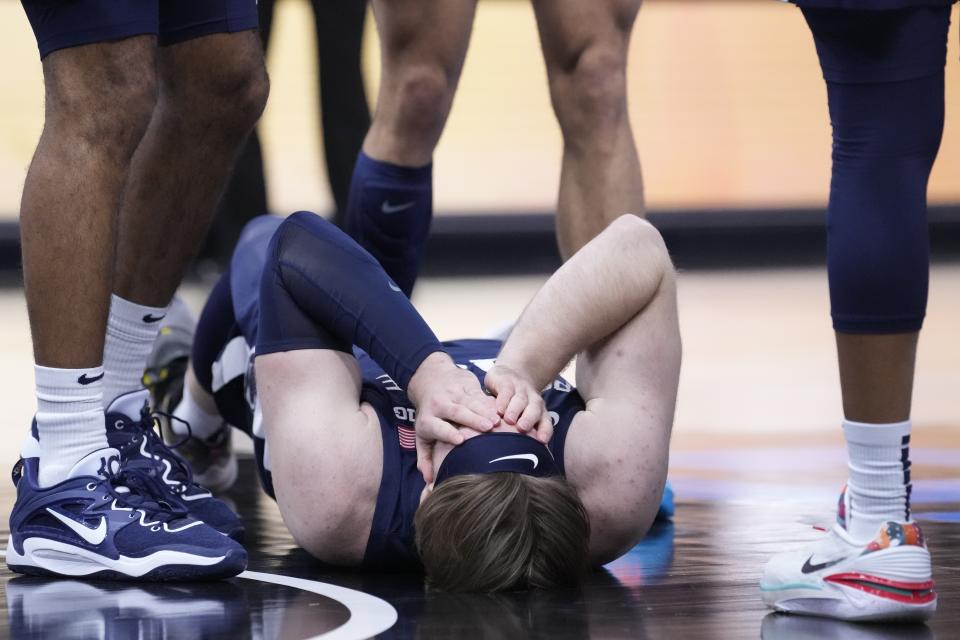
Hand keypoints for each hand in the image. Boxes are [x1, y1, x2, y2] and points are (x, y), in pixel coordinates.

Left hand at [407, 352, 499, 482]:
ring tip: (498, 421)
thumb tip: (430, 481)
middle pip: (456, 412)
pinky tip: (501, 410)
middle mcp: (439, 405)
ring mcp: (453, 393)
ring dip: (485, 411)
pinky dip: (490, 402)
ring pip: (471, 401)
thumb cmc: (429, 415)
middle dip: (472, 419)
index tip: (461, 441)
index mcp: (427, 420)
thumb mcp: (422, 435)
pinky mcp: (466, 385)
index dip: (448, 433)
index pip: (437, 426)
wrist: (430, 379)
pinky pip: (479, 394)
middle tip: (488, 429)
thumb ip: (425, 459)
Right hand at [483, 363, 552, 443]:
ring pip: (520, 400)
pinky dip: (502, 399)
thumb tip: (525, 463)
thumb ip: (524, 436)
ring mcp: (521, 391)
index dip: (544, 431)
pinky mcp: (507, 383)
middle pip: (534, 410)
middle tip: (521, 428)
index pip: (546, 423)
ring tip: (507, 419)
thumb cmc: (517, 405)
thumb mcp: (523, 418)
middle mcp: (533, 401)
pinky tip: (496, 408)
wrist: (511, 374)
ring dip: (515, 409)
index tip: (541, 441)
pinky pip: (506, 391)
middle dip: (529, 419)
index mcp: (540, 412)